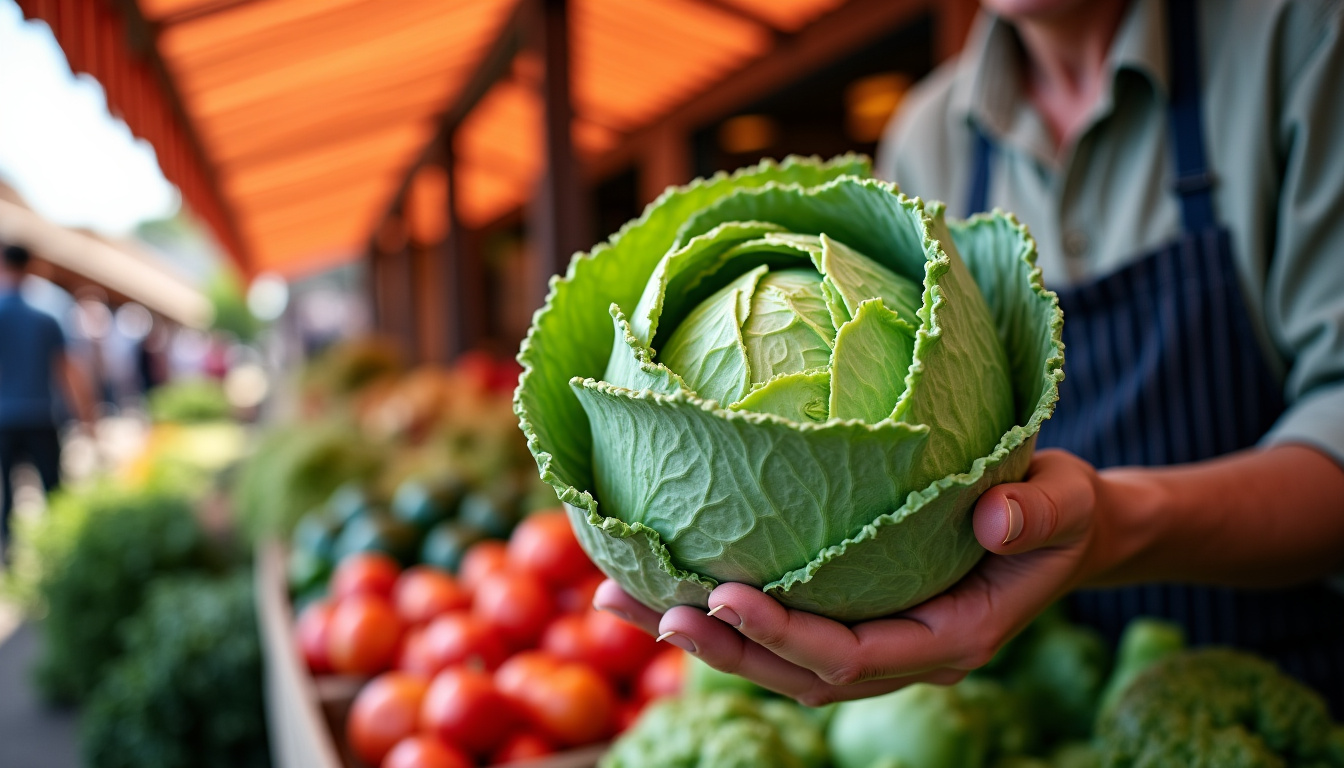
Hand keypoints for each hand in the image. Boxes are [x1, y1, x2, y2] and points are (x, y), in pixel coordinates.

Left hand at [594, 449, 1123, 704]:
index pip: (853, 656)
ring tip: (620, 595)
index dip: (786, 637)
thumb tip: (991, 518)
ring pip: (777, 660)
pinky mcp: (853, 617)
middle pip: (797, 674)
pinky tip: (665, 575)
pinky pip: (780, 628)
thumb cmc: (1057, 511)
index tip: (725, 596)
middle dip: (721, 649)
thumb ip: (1039, 512)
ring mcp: (874, 642)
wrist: (1055, 530)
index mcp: (948, 638)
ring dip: (701, 634)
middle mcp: (902, 654)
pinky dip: (721, 611)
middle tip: (646, 607)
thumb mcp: (1064, 501)